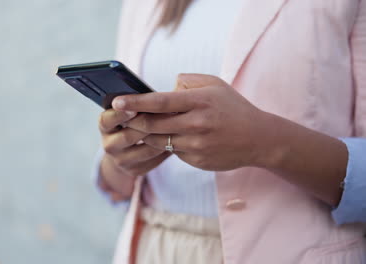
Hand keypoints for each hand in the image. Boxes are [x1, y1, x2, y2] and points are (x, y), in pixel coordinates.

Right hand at [98, 109, 170, 200]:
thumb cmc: (132, 121)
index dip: (120, 114)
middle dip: (147, 126)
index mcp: (105, 125)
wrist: (125, 149)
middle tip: (166, 115)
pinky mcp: (135, 170)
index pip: (107, 120)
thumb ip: (136, 103)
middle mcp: (109, 145)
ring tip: (177, 126)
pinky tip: (176, 139)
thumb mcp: (127, 111)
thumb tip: (154, 94)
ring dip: (162, 137)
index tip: (135, 107)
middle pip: (127, 137)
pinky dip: (167, 149)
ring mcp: (121, 160)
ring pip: (146, 150)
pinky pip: (155, 160)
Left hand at [112, 74, 269, 170]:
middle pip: (152, 124)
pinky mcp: (196, 160)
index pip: (160, 101)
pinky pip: (171, 151)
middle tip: (119, 116)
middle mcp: (197, 124)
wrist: (258, 139)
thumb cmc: (233, 107)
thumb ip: (186, 82)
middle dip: (132, 120)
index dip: (135, 101)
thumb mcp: (214, 84)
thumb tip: (162, 91)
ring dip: (144, 134)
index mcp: (200, 101)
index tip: (117, 100)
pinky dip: (164, 144)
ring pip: (158, 140)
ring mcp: (196, 145)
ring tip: (136, 126)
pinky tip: (165, 137)